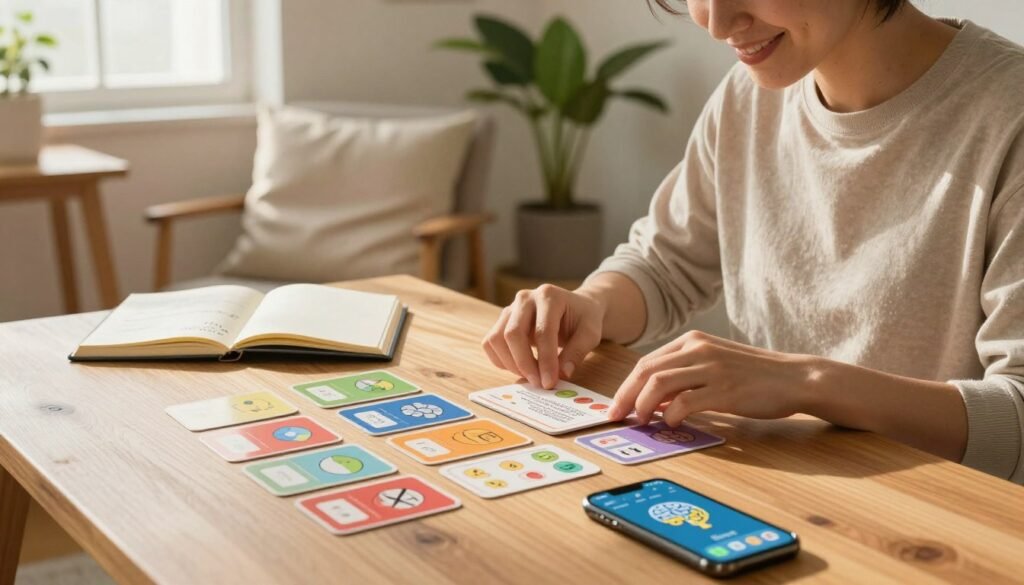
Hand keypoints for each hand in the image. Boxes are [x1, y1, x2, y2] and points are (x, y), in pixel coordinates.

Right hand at [482, 284, 605, 387]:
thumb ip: (577, 352)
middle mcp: (525, 298)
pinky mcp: (502, 320)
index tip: (549, 382)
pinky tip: (521, 368)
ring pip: (496, 339)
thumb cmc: (583, 319)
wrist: (575, 308)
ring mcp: (510, 308)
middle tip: (538, 384)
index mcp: (549, 296)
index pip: (542, 332)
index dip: (545, 360)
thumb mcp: (591, 333)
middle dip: (524, 364)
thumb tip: (562, 374)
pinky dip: (502, 361)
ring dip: (511, 364)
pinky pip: (491, 343)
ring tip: (531, 376)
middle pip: (513, 333)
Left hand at [608, 330, 814, 424]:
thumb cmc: (753, 376)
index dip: (626, 386)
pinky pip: (686, 401)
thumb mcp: (714, 366)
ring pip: (660, 383)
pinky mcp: (725, 389)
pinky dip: (672, 415)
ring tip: (641, 421)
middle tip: (616, 417)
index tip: (617, 406)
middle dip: (626, 396)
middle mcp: (699, 349)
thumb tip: (653, 400)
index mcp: (693, 341)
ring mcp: (712, 367)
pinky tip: (672, 424)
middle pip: (647, 371)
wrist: (795, 378)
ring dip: (643, 405)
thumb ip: (684, 377)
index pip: (646, 362)